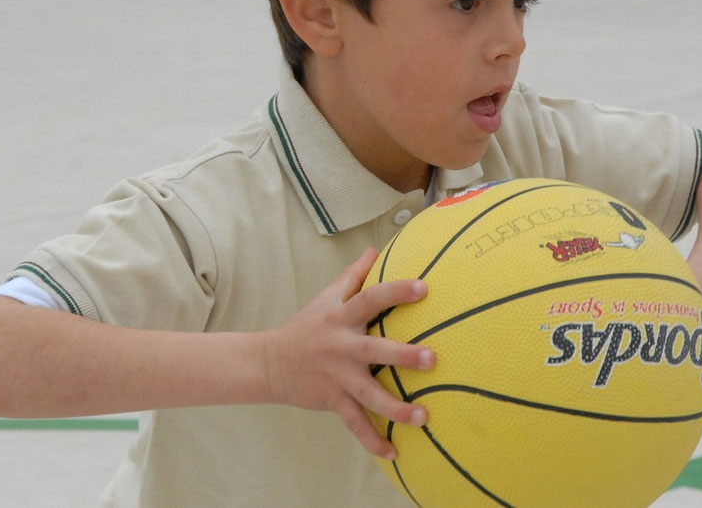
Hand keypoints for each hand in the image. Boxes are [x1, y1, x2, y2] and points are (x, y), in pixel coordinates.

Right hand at [261, 248, 435, 459]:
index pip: (370, 299)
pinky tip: (393, 452)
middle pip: (374, 351)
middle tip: (432, 359)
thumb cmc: (305, 326)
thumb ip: (353, 275)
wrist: (269, 363)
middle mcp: (340, 347)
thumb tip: (376, 249)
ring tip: (422, 417)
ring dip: (395, 408)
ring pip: (368, 395)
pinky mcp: (331, 400)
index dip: (395, 292)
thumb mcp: (326, 298)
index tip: (423, 287)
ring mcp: (336, 377)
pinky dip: (371, 440)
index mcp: (341, 318)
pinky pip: (354, 424)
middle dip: (402, 355)